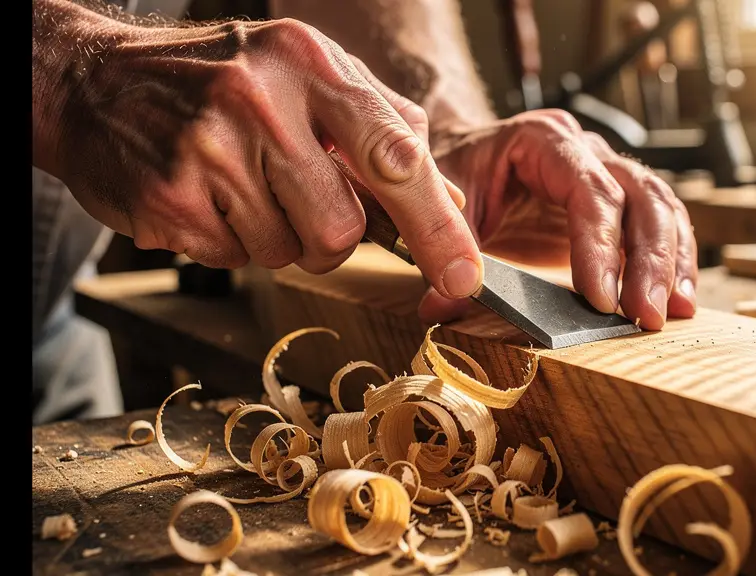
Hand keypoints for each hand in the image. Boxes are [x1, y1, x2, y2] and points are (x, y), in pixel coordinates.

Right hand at [47, 15, 481, 298]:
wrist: (98, 82)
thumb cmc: (222, 83)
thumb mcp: (307, 75)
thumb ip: (381, 125)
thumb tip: (447, 195)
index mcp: (311, 65)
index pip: (396, 157)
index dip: (439, 227)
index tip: (465, 277)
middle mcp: (262, 100)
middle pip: (340, 227)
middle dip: (328, 236)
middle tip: (294, 202)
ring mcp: (209, 148)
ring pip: (285, 251)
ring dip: (272, 237)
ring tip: (238, 186)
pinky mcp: (168, 195)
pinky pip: (231, 258)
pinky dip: (226, 241)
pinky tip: (204, 197)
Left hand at [423, 110, 698, 330]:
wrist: (463, 159)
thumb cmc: (453, 178)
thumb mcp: (434, 206)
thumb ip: (441, 249)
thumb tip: (446, 302)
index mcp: (541, 139)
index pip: (586, 188)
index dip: (599, 244)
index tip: (601, 298)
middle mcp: (584, 150)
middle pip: (637, 194)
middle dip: (648, 259)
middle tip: (646, 315)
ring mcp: (607, 173)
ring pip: (659, 207)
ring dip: (671, 262)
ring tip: (674, 312)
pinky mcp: (617, 206)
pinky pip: (660, 224)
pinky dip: (673, 262)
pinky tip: (679, 300)